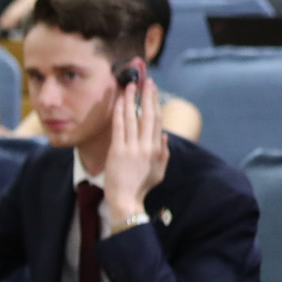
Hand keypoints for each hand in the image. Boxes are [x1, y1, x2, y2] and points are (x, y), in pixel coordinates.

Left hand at [103, 74, 167, 224]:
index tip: (153, 91)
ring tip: (131, 86)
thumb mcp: (159, 170)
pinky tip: (121, 102)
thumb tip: (163, 134)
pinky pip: (119, 127)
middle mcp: (146, 145)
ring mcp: (131, 147)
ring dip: (132, 100)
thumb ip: (163, 152)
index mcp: (156, 149)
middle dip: (147, 97)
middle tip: (146, 81)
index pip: (157, 121)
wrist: (126, 200)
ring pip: (133, 118)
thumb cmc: (141, 187)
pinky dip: (120, 113)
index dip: (155, 104)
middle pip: (147, 115)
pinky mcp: (117, 151)